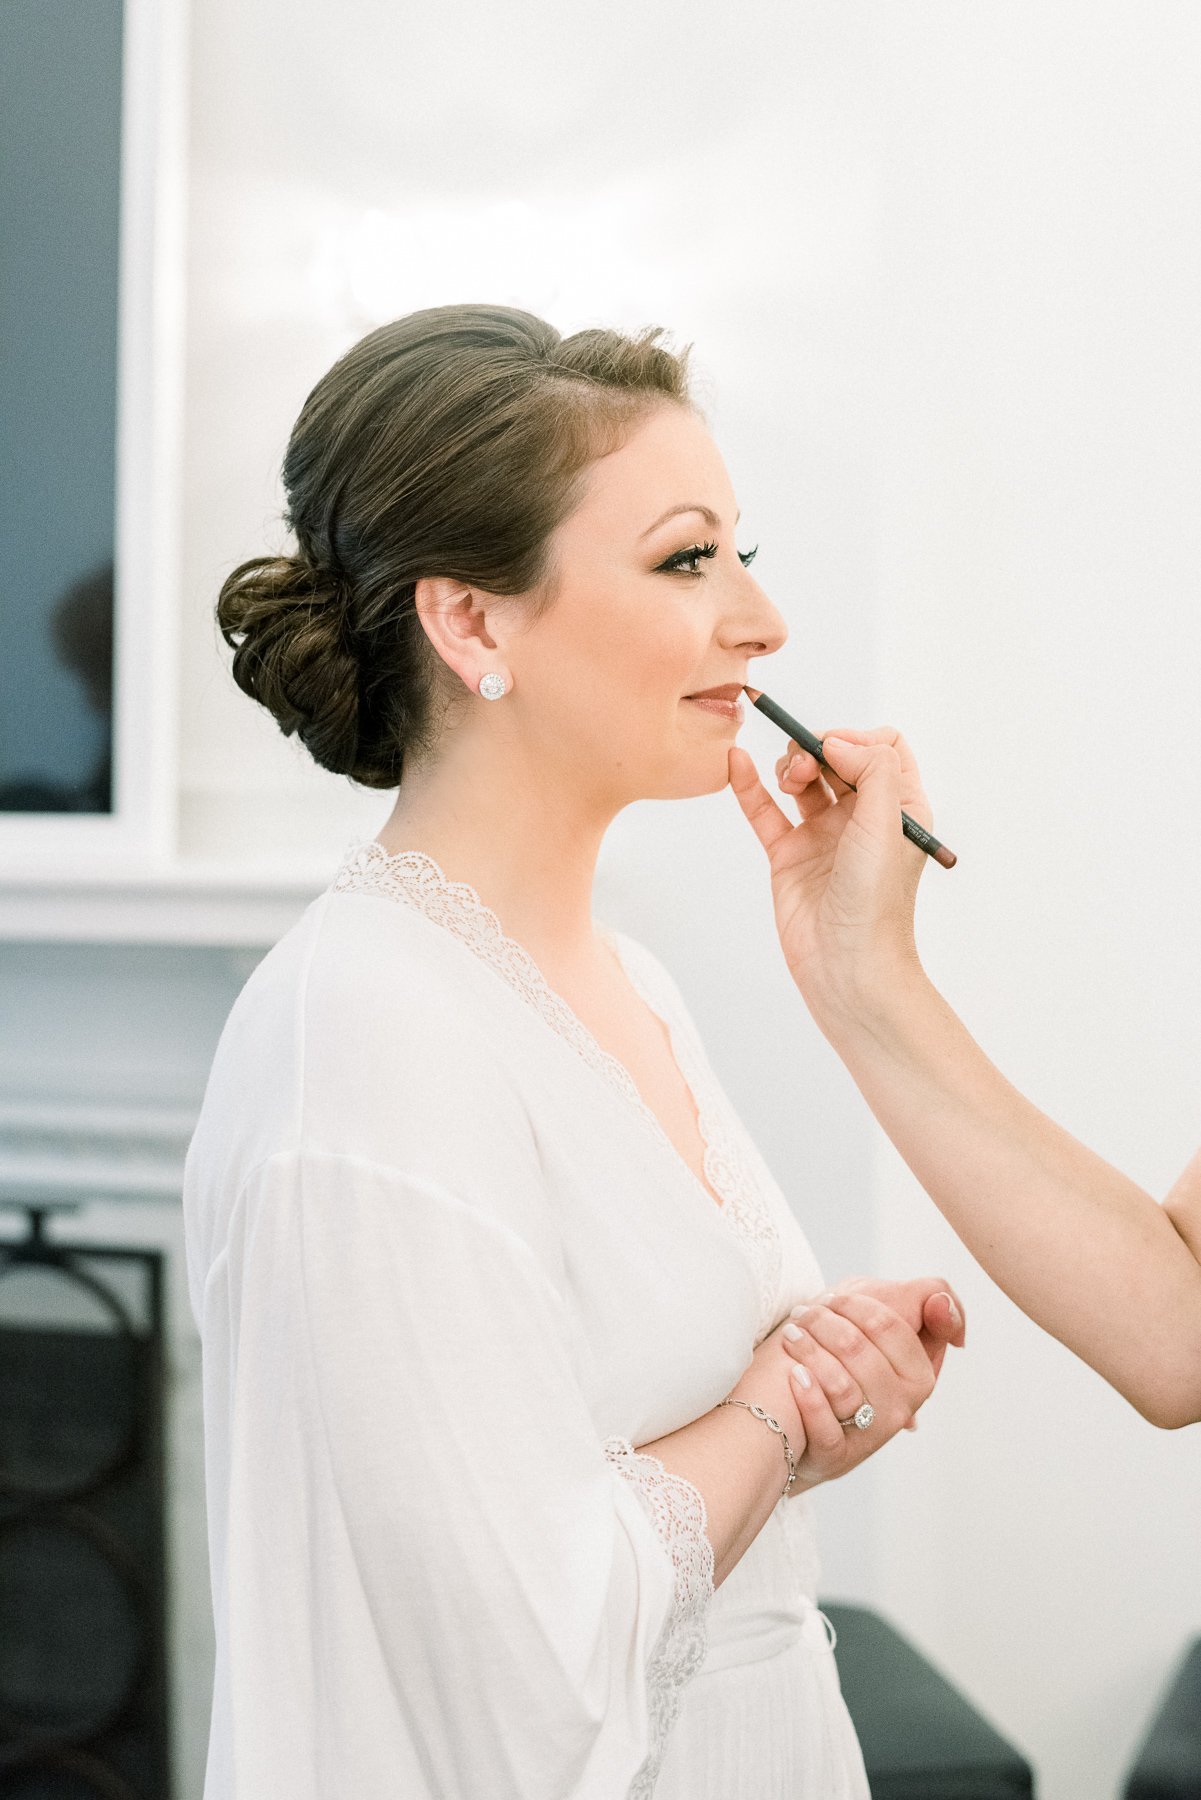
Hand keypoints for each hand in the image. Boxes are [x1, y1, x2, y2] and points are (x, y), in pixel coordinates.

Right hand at [727, 727, 932, 1020]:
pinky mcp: (790, 855)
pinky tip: (735, 763)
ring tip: (788, 780)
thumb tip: (837, 742)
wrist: (847, 965)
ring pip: (804, 781)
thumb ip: (872, 770)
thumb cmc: (877, 902)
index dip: (857, 740)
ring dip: (791, 766)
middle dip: (818, 749)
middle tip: (805, 767)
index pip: (883, 748)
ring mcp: (825, 836)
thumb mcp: (888, 825)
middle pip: (838, 758)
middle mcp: (864, 818)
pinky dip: (750, 786)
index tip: (835, 752)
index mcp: (900, 808)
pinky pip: (766, 811)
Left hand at [776, 1280, 964, 1490]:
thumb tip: (941, 1302)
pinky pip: (826, 1428)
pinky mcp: (836, 1458)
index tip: (832, 1297)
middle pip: (858, 1348)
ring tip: (791, 1334)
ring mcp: (869, 1436)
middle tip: (803, 1312)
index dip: (854, 1304)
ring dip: (809, 1350)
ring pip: (841, 1385)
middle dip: (825, 1320)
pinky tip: (795, 1374)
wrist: (799, 1422)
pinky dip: (808, 1397)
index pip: (889, 1325)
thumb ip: (921, 1307)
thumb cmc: (845, 1363)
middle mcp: (901, 1409)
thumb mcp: (886, 1330)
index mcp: (919, 1376)